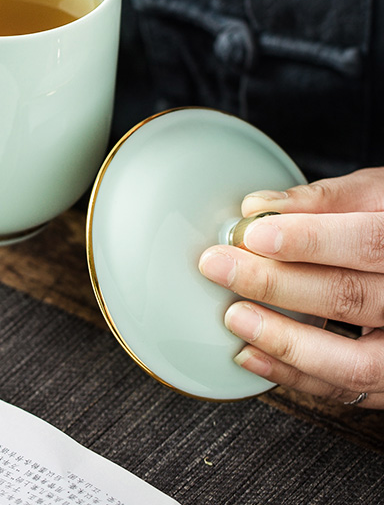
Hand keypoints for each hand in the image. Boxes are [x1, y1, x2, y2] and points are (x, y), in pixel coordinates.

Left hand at [198, 168, 383, 407]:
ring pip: (354, 360)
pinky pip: (346, 389)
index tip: (253, 233)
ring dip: (283, 339)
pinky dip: (293, 375)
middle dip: (275, 283)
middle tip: (217, 266)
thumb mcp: (378, 195)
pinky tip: (248, 353)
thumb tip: (259, 208)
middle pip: (349, 298)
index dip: (309, 239)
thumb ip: (326, 201)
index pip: (367, 243)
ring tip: (232, 316)